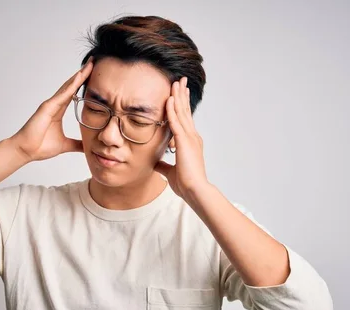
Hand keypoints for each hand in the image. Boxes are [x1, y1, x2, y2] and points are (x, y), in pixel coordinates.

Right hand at [12, 57, 93, 161]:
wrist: (26, 151)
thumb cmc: (40, 147)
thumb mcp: (65, 145)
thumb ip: (76, 144)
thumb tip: (87, 146)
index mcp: (59, 111)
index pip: (74, 94)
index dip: (83, 83)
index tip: (94, 74)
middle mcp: (55, 104)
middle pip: (71, 86)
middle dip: (82, 74)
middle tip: (93, 62)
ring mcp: (50, 104)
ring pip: (67, 87)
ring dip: (78, 76)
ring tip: (89, 65)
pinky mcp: (46, 107)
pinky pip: (61, 95)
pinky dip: (70, 86)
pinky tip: (79, 77)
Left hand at [154, 77, 209, 199]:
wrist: (195, 190)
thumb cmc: (186, 184)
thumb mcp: (170, 171)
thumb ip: (163, 165)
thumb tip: (154, 163)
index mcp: (190, 142)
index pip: (184, 119)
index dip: (182, 106)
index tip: (180, 94)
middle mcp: (192, 137)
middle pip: (185, 111)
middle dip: (182, 95)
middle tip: (180, 80)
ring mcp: (190, 138)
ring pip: (182, 112)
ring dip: (178, 96)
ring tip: (175, 82)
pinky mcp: (184, 142)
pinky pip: (176, 122)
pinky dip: (172, 109)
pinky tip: (169, 99)